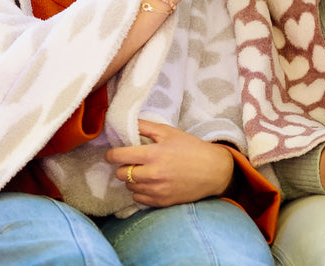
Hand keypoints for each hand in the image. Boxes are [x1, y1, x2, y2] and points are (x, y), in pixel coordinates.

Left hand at [106, 120, 235, 207]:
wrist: (213, 171)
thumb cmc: (192, 148)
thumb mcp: (170, 132)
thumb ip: (146, 127)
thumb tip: (126, 122)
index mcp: (153, 154)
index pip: (119, 156)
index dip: (111, 155)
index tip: (111, 154)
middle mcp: (152, 174)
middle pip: (121, 174)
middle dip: (123, 167)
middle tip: (133, 162)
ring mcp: (156, 190)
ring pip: (129, 187)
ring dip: (132, 180)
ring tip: (144, 172)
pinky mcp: (161, 202)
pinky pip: (139, 199)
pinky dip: (140, 191)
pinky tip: (151, 183)